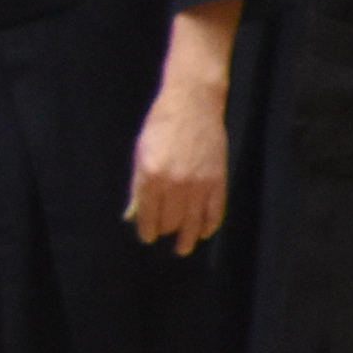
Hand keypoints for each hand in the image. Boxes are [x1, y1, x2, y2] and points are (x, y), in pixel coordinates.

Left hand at [128, 0, 238, 251]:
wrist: (193, 104)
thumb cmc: (160, 124)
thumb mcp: (140, 152)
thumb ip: (138, 185)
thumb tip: (134, 213)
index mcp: (151, 176)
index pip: (148, 215)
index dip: (146, 229)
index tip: (146, 236)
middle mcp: (176, 185)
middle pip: (171, 221)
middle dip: (165, 230)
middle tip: (164, 236)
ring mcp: (199, 184)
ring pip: (193, 222)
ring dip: (188, 237)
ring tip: (183, 247)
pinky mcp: (218, 181)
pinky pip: (215, 212)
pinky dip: (209, 225)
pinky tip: (204, 232)